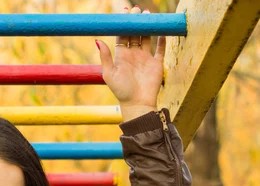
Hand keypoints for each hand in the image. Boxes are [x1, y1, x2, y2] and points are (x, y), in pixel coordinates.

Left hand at [95, 5, 165, 121]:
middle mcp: (133, 55)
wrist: (137, 103)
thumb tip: (97, 40)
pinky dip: (162, 39)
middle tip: (137, 9)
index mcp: (121, 56)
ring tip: (147, 14)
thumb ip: (105, 57)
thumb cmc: (121, 90)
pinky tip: (162, 29)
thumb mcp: (109, 73)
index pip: (122, 36)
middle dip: (136, 21)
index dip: (123, 24)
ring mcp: (146, 58)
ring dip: (147, 26)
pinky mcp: (157, 63)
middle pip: (135, 34)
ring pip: (147, 38)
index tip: (124, 12)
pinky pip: (160, 48)